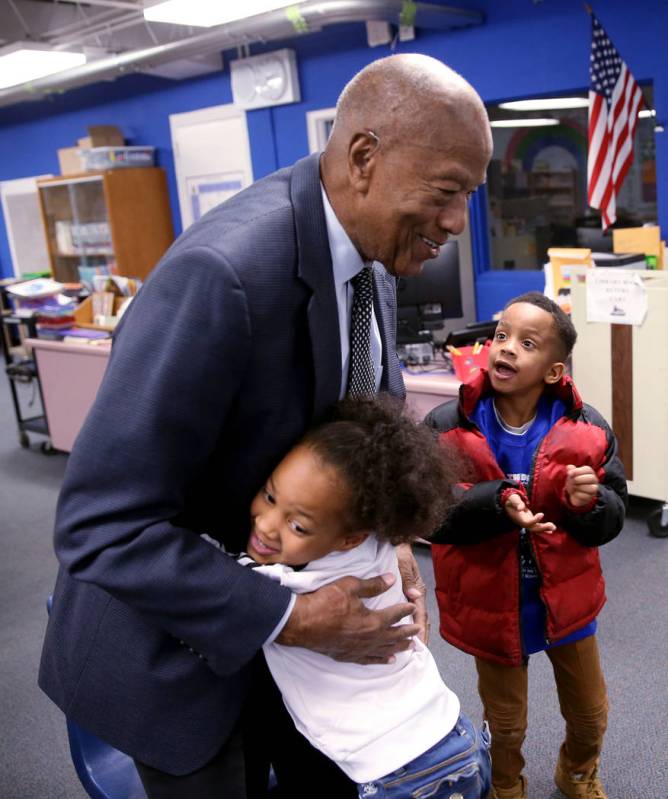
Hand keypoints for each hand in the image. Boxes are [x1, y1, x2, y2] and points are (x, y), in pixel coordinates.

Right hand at [276, 573, 417, 663]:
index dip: (405, 610)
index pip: (394, 615)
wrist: (302, 623)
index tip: (413, 607)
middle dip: (407, 632)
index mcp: (373, 621)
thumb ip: (372, 584)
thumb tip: (391, 579)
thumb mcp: (350, 586)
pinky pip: (370, 660)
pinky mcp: (348, 655)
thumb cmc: (326, 602)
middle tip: (419, 631)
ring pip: (385, 650)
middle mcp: (370, 638)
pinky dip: (381, 659)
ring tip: (410, 647)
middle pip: (394, 635)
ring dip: (399, 647)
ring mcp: (359, 649)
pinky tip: (388, 660)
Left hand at [396, 542, 428, 643]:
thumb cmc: (399, 551)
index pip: (419, 612)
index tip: (418, 641)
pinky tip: (398, 632)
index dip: (419, 627)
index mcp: (416, 589)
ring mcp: (411, 595)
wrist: (397, 541)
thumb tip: (414, 595)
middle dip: (418, 635)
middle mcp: (415, 594)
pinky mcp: (404, 594)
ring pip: (413, 617)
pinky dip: (403, 623)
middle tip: (414, 652)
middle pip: (419, 619)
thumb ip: (407, 577)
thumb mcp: (403, 561)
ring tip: (407, 648)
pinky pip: (404, 613)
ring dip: (411, 630)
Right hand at [505, 492, 555, 533]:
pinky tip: (551, 531)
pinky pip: (536, 527)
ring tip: (554, 527)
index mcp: (518, 518)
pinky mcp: (529, 522)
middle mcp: (522, 522)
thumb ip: (516, 502)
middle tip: (552, 525)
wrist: (508, 503)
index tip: (542, 514)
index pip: (527, 522)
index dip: (535, 520)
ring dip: (545, 529)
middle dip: (542, 528)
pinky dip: (544, 530)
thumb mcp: (512, 499)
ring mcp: (526, 523)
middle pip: (533, 528)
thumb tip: (521, 508)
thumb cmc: (511, 500)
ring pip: (535, 529)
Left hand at [565, 464, 598, 506]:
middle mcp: (594, 480)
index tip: (569, 473)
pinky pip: (586, 496)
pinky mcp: (590, 497)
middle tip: (572, 481)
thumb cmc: (574, 482)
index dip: (577, 471)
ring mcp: (594, 489)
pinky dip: (577, 494)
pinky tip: (574, 493)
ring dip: (579, 487)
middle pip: (592, 478)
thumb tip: (569, 467)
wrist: (574, 494)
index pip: (588, 469)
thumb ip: (571, 470)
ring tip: (573, 487)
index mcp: (589, 472)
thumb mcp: (571, 475)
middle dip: (579, 479)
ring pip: (592, 488)